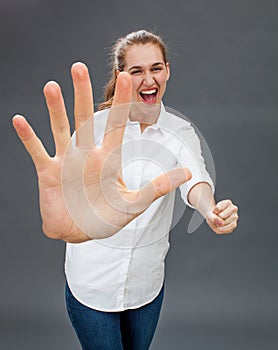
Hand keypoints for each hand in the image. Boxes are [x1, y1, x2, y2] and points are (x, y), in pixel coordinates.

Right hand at [12, 63, 190, 242]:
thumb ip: (158, 187)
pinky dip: (28, 137)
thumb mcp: (134, 204)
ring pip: (60, 128)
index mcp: (108, 158)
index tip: (127, 77)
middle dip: (82, 94)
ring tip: (51, 86)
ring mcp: (66, 161)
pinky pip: (36, 151)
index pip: (116, 124)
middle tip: (80, 67)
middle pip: (84, 118)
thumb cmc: (107, 218)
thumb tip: (188, 172)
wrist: (80, 232)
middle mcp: (86, 153)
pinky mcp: (48, 172)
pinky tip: (20, 120)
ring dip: (55, 108)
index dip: (121, 102)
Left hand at [206, 199, 238, 233]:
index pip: (218, 208)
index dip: (213, 212)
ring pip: (225, 222)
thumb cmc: (212, 214)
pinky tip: (220, 227)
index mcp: (228, 202)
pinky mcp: (234, 224)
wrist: (214, 219)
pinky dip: (223, 229)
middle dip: (216, 219)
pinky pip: (229, 227)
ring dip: (219, 224)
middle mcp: (234, 208)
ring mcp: (235, 216)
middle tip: (216, 218)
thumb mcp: (209, 215)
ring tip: (218, 222)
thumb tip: (222, 223)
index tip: (214, 211)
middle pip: (221, 216)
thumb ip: (213, 217)